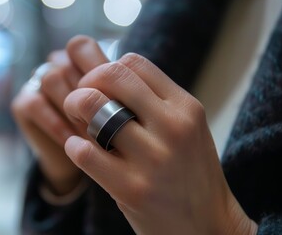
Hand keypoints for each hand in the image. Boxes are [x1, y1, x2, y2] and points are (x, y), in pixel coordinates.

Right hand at [11, 36, 108, 194]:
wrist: (86, 163)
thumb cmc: (108, 132)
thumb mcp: (115, 110)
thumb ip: (117, 93)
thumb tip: (129, 87)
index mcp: (80, 60)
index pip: (82, 47)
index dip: (95, 68)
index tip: (113, 96)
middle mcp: (57, 66)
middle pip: (68, 62)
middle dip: (87, 94)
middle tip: (105, 118)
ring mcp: (39, 82)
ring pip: (52, 79)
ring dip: (72, 107)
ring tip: (90, 131)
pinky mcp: (23, 103)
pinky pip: (35, 103)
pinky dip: (56, 123)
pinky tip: (72, 140)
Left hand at [63, 53, 257, 233]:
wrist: (208, 226)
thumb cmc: (189, 173)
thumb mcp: (185, 128)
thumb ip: (153, 101)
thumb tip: (106, 77)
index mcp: (185, 107)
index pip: (133, 62)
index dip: (106, 70)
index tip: (99, 88)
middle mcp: (173, 127)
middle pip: (111, 76)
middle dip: (85, 83)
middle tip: (81, 101)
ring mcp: (153, 159)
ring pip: (93, 107)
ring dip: (75, 111)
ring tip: (81, 126)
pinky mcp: (132, 189)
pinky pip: (85, 152)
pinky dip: (74, 146)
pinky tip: (80, 150)